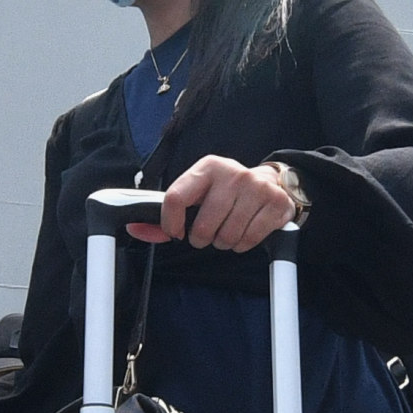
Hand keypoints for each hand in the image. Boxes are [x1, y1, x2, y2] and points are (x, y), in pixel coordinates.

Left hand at [145, 155, 303, 251]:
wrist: (272, 182)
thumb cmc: (227, 191)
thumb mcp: (199, 192)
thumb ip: (169, 212)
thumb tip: (136, 229)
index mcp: (208, 167)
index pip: (176, 197)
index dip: (170, 222)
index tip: (175, 233)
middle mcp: (232, 174)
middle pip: (203, 225)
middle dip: (202, 238)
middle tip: (208, 233)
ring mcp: (256, 188)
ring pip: (227, 236)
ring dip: (224, 242)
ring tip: (227, 231)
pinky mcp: (276, 204)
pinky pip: (249, 240)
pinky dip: (242, 244)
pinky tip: (243, 233)